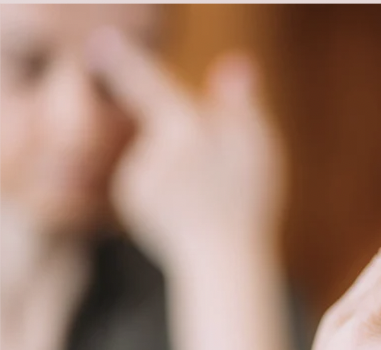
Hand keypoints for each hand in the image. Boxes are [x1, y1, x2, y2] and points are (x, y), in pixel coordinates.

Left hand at [87, 29, 286, 264]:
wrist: (222, 261)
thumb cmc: (251, 203)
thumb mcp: (260, 147)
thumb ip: (243, 103)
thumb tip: (235, 64)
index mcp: (185, 132)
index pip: (149, 83)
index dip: (127, 59)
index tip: (103, 41)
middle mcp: (151, 151)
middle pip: (167, 120)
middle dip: (192, 129)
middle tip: (226, 166)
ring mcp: (136, 176)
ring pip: (158, 148)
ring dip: (181, 158)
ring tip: (209, 192)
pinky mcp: (129, 197)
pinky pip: (148, 172)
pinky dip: (168, 180)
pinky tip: (189, 203)